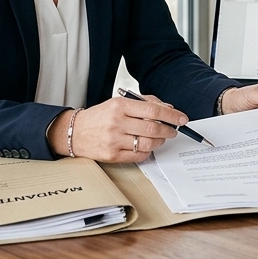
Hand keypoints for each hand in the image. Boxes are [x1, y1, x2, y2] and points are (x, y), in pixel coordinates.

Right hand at [47, 94, 187, 162]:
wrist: (75, 132)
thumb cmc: (100, 117)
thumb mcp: (119, 103)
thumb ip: (144, 103)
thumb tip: (168, 109)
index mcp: (120, 106)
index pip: (153, 110)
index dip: (171, 115)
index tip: (182, 118)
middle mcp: (117, 122)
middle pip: (153, 128)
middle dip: (169, 130)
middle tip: (173, 130)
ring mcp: (114, 140)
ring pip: (148, 143)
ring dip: (160, 141)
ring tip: (161, 138)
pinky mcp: (113, 155)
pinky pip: (139, 156)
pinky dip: (148, 152)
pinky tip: (147, 146)